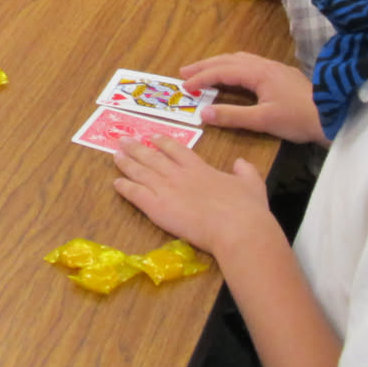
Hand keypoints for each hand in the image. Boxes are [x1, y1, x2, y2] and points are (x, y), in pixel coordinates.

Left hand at [112, 135, 272, 256]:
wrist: (237, 229)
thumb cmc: (247, 209)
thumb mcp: (252, 184)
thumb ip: (245, 171)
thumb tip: (241, 162)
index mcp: (200, 168)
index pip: (176, 150)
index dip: (162, 142)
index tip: (152, 137)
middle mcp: (179, 174)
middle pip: (152, 157)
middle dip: (136, 148)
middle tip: (123, 140)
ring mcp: (166, 189)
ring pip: (140, 173)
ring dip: (126, 163)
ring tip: (115, 155)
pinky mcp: (157, 208)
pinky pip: (136, 194)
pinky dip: (125, 188)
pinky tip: (116, 183)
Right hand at [182, 53, 325, 144]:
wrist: (332, 115)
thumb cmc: (298, 119)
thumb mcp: (263, 121)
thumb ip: (232, 116)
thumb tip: (203, 113)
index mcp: (258, 73)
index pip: (222, 71)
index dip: (202, 78)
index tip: (185, 86)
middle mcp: (264, 65)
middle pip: (228, 60)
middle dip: (205, 65)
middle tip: (184, 72)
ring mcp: (274, 67)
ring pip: (240, 59)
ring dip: (219, 63)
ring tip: (204, 70)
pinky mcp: (281, 74)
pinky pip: (249, 63)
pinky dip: (233, 66)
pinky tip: (233, 74)